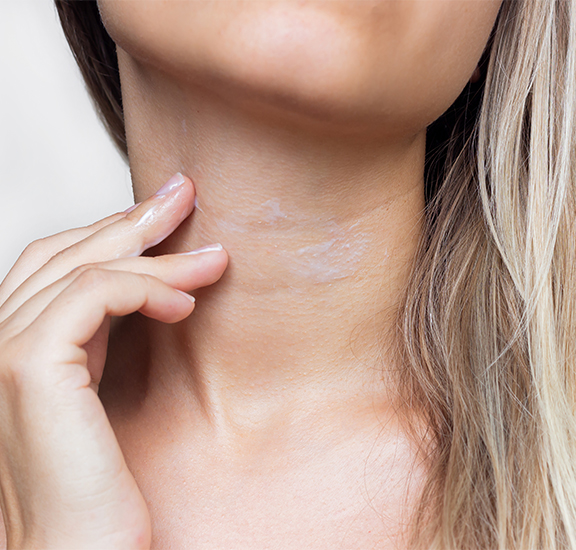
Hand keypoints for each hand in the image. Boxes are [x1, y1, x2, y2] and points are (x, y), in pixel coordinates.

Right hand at [0, 173, 227, 548]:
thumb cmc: (101, 491)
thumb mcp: (107, 398)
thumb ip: (110, 344)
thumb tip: (158, 292)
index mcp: (17, 348)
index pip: (58, 265)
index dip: (112, 231)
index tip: (168, 214)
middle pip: (65, 252)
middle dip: (131, 219)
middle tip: (186, 192)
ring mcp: (4, 351)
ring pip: (83, 267)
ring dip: (156, 253)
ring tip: (215, 256)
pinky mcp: (28, 367)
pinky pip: (93, 295)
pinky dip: (145, 287)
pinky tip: (186, 302)